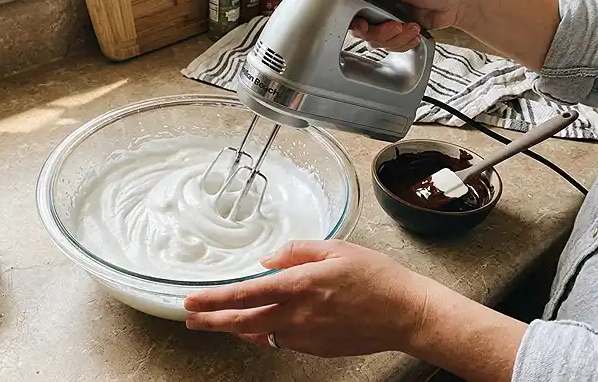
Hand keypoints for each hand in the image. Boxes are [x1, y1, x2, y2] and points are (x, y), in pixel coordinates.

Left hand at [184, 240, 430, 356]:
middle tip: (191, 320)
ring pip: (259, 334)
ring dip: (236, 328)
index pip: (246, 294)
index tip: (192, 301)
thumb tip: (267, 260)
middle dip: (212, 321)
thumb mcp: (336, 248)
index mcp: (300, 285)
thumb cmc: (375, 277)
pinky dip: (264, 333)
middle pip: (243, 322)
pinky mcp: (315, 348)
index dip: (214, 299)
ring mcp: (306, 336)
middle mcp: (297, 315)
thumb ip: (296, 252)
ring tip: (217, 322)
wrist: (406, 313)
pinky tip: (258, 326)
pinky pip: (281, 341)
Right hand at [347, 0, 474, 50]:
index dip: (355, 14)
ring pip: (376, 37)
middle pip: (362, 23)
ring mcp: (388, 14)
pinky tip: (414, 32)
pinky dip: (402, 42)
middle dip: (380, 31)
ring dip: (394, 37)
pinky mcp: (398, 28)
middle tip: (395, 26)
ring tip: (410, 27)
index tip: (364, 22)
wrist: (464, 0)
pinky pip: (390, 44)